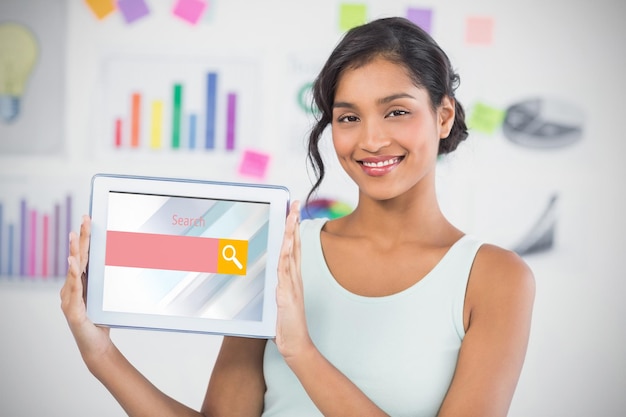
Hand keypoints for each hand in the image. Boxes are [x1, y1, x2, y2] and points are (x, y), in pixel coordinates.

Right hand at [60, 215, 111, 365]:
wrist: (96, 346)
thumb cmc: (101, 320)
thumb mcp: (108, 297)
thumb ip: (111, 282)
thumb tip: (132, 262)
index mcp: (81, 283)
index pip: (83, 256)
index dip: (85, 238)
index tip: (88, 219)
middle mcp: (72, 288)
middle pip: (77, 258)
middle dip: (80, 238)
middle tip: (84, 219)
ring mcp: (69, 299)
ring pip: (73, 270)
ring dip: (74, 252)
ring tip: (74, 236)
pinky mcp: (73, 311)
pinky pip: (74, 289)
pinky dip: (74, 274)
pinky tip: (74, 263)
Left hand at [275, 201, 313, 362]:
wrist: (295, 343)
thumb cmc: (286, 323)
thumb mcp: (280, 299)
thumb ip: (277, 285)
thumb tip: (269, 275)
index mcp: (292, 276)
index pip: (294, 247)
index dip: (294, 228)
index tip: (294, 210)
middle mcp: (294, 277)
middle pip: (295, 244)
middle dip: (295, 223)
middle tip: (296, 204)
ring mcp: (292, 284)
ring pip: (291, 253)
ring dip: (292, 233)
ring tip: (292, 216)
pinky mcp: (287, 294)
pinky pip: (285, 271)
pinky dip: (286, 255)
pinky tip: (287, 243)